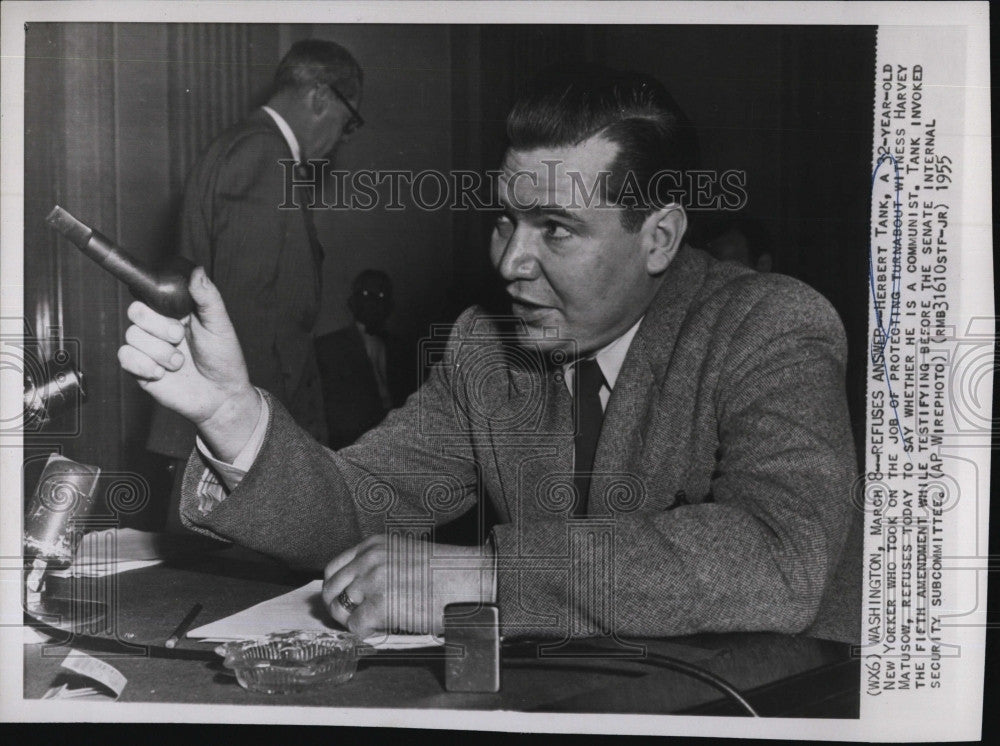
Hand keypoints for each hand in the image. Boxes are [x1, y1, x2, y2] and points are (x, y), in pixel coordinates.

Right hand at [117, 267, 258, 461]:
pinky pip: (125, 357)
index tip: (174, 311)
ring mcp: (148, 348)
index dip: (156, 299)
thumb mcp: (219, 324)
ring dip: (158, 351)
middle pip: (136, 311)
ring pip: (132, 335)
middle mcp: (158, 328)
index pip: (151, 294)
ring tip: (179, 362)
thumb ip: (207, 297)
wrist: (221, 396)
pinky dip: (144, 365)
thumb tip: (197, 270)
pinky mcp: (139, 368)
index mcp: (176, 312)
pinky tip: (162, 373)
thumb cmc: (224, 360)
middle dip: (159, 326)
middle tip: (179, 338)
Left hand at [321, 534, 493, 636]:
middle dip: (339, 608)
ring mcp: (373, 581)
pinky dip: (366, 634)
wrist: (469, 580)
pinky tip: (383, 630)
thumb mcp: (404, 556)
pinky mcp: (381, 605)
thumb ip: (377, 567)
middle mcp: (369, 560)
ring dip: (353, 622)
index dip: (337, 589)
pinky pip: (356, 627)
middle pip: (331, 590)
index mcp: (374, 545)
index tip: (345, 602)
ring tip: (374, 624)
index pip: (334, 568)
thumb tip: (355, 592)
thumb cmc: (445, 573)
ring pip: (340, 610)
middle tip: (355, 619)